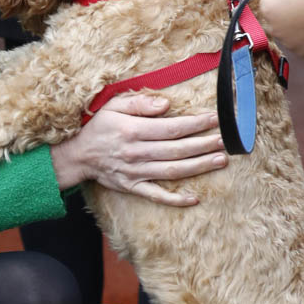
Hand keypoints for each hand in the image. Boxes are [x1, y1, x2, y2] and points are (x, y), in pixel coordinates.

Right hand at [50, 93, 226, 206]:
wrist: (77, 155)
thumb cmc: (99, 126)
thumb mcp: (113, 106)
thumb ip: (139, 103)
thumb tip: (166, 104)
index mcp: (133, 131)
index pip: (172, 127)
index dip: (196, 123)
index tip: (215, 119)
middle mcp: (137, 153)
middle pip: (178, 150)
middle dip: (205, 144)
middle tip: (227, 141)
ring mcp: (136, 173)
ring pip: (173, 171)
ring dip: (199, 167)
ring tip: (220, 161)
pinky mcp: (132, 187)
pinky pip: (157, 196)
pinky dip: (175, 200)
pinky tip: (194, 198)